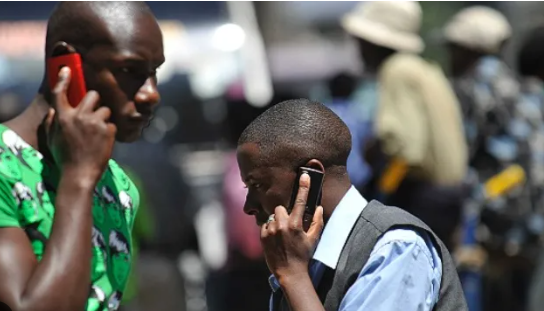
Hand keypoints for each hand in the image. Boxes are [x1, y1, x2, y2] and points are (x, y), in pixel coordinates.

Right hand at [44, 67, 115, 182]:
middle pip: (93, 95)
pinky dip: (109, 132)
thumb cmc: (64, 158)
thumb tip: (54, 110)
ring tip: (97, 134)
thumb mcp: (52, 139)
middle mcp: (78, 116)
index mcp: (62, 117)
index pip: (60, 93)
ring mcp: (94, 123)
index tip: (67, 70)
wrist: (79, 175)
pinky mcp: (108, 131)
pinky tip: (103, 143)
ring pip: (105, 110)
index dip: (63, 79)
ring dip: (103, 119)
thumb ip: (51, 123)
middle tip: (94, 113)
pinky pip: (111, 124)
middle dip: (95, 102)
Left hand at [261, 173, 323, 281]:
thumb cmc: (303, 256)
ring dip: (277, 221)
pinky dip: (270, 229)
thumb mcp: (313, 239)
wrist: (289, 273)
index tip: (304, 175)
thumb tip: (318, 207)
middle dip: (284, 213)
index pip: (300, 201)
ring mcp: (270, 231)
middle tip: (290, 224)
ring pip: (272, 216)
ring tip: (283, 234)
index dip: (303, 187)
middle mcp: (281, 226)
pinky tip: (276, 239)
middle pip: (280, 207)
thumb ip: (317, 221)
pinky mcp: (262, 237)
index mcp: (295, 225)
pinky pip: (265, 225)